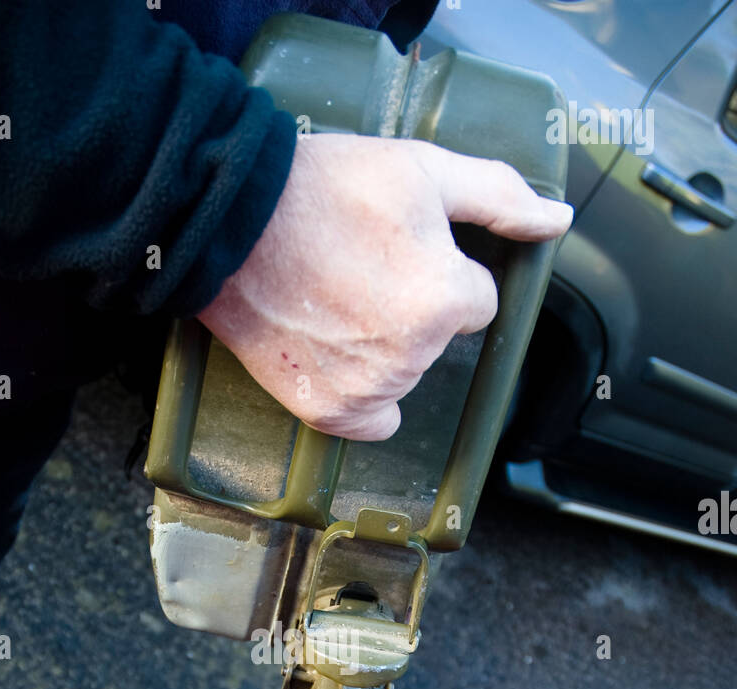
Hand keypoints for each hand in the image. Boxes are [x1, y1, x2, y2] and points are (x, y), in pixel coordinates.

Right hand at [197, 133, 572, 440]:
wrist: (229, 223)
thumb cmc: (322, 189)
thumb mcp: (421, 170)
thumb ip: (499, 198)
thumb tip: (557, 221)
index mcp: (444, 299)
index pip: (474, 301)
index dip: (439, 269)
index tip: (397, 248)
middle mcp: (411, 355)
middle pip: (437, 339)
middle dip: (410, 306)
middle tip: (357, 267)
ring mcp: (368, 391)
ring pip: (404, 373)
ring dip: (382, 348)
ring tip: (331, 299)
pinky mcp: (328, 413)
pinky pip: (372, 420)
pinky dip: (360, 396)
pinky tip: (333, 352)